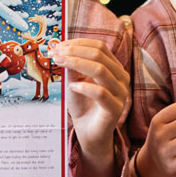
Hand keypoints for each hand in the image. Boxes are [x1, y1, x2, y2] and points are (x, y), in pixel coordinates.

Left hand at [51, 38, 128, 176]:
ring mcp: (121, 92)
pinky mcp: (115, 109)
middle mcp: (121, 77)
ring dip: (76, 63)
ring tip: (59, 64)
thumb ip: (71, 66)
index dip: (78, 43)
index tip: (57, 45)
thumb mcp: (74, 81)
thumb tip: (59, 48)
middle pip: (99, 54)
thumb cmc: (82, 105)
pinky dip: (83, 87)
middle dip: (74, 51)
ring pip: (101, 69)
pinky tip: (72, 87)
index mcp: (113, 67)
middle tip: (54, 53)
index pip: (99, 47)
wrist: (88, 132)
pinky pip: (100, 92)